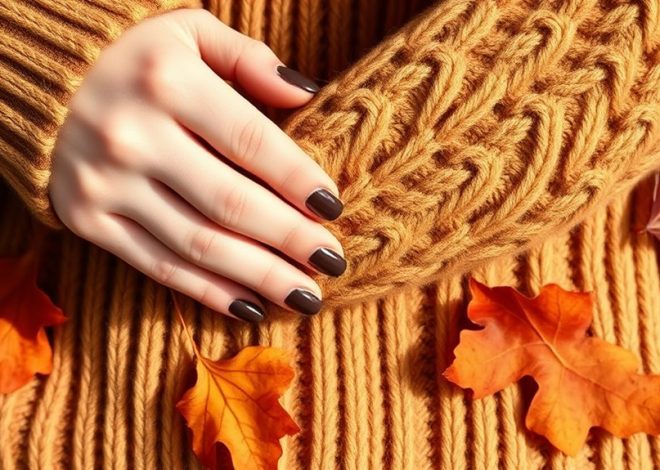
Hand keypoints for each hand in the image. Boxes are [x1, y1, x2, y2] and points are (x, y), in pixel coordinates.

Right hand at [49, 8, 344, 321]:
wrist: (36, 82)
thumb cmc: (131, 56)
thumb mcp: (188, 32)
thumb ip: (249, 59)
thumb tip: (309, 94)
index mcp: (167, 82)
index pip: (251, 141)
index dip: (299, 179)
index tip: (333, 209)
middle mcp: (132, 137)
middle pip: (231, 203)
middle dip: (290, 239)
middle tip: (332, 263)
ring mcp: (105, 185)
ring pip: (199, 245)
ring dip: (260, 277)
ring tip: (306, 296)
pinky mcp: (87, 220)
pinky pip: (158, 266)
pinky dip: (209, 292)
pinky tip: (252, 306)